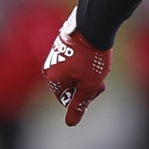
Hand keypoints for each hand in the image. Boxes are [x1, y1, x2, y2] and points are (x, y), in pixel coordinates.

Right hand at [42, 7, 111, 125]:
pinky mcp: (63, 45)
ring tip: (97, 63)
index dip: (84, 96)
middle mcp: (49, 67)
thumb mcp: (89, 85)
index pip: (68, 100)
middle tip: (99, 74)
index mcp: (52, 79)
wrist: (95, 25)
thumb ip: (79, 105)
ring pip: (75, 74)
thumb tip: (70, 123)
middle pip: (71, 87)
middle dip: (87, 84)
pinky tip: (94, 53)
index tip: (94, 85)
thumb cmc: (92, 57)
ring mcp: (55, 55)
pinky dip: (86, 62)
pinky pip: (75, 61)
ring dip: (89, 73)